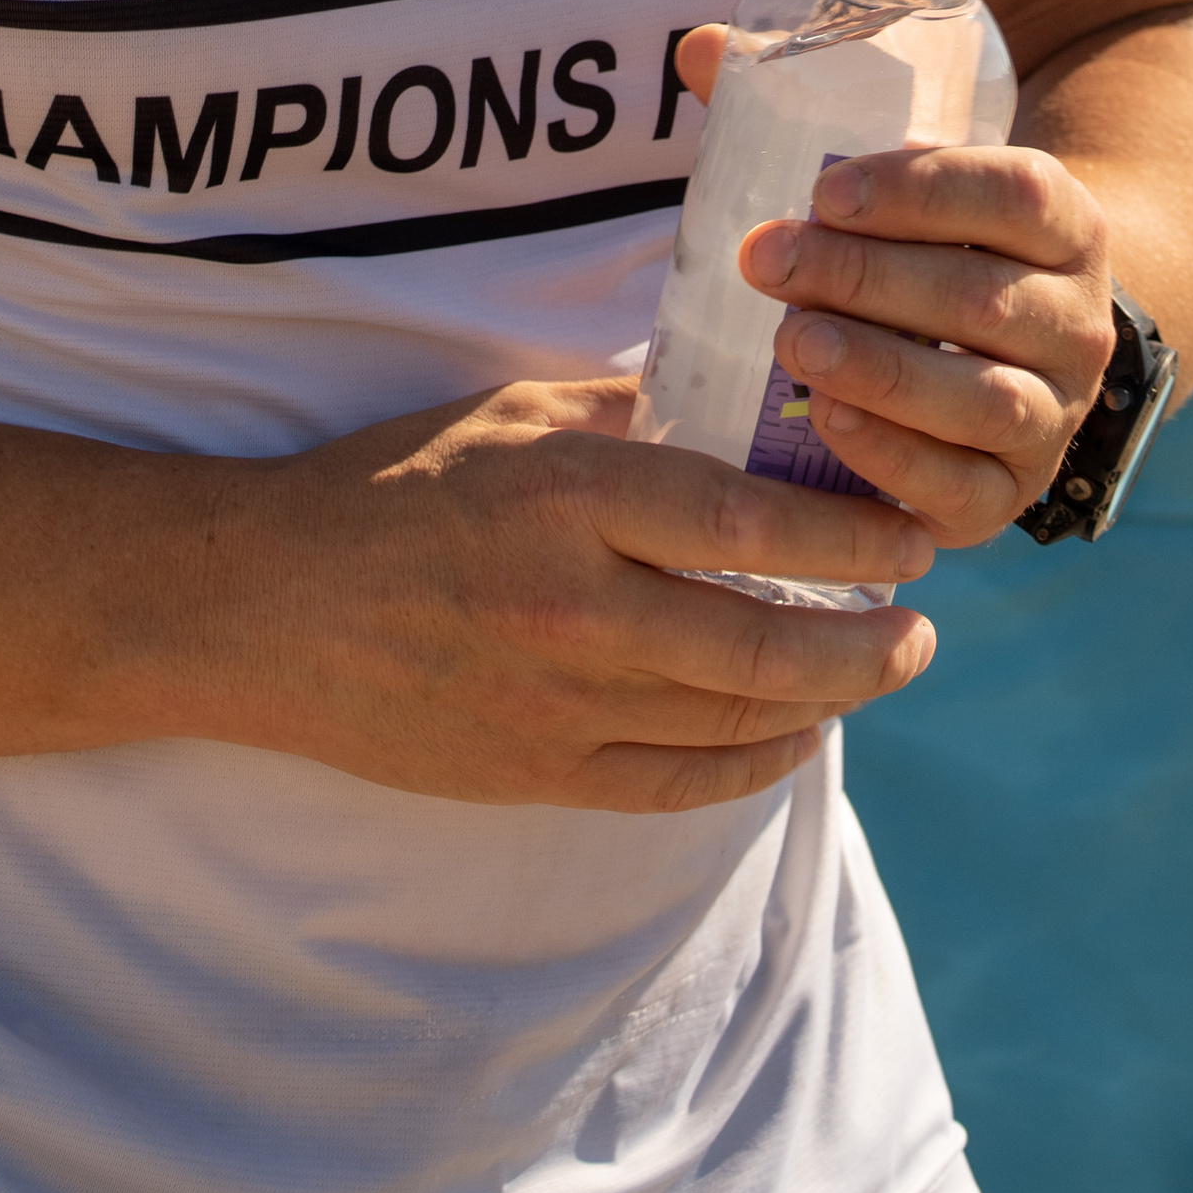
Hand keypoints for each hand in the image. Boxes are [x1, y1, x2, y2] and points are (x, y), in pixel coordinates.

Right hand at [210, 376, 936, 813]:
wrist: (270, 607)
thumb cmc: (393, 487)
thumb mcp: (511, 416)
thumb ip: (627, 416)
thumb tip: (741, 409)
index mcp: (572, 497)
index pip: (745, 520)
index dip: (847, 534)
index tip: (911, 531)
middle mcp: (575, 607)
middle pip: (764, 641)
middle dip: (868, 639)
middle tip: (923, 623)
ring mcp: (558, 705)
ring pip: (734, 718)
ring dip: (828, 699)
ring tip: (880, 668)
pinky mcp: (538, 773)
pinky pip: (676, 783)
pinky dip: (753, 763)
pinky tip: (795, 734)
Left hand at [740, 145, 1114, 541]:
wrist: (1010, 357)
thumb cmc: (931, 250)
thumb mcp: (903, 184)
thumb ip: (804, 115)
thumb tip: (700, 49)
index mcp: (1065, 224)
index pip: (1016, 193)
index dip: (922, 189)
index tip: (825, 188)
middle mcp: (1076, 321)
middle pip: (981, 297)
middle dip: (865, 277)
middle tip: (769, 260)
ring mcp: (1054, 414)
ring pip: (982, 397)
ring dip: (882, 368)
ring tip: (793, 342)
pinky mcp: (1011, 492)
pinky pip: (962, 487)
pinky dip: (893, 457)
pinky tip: (827, 420)